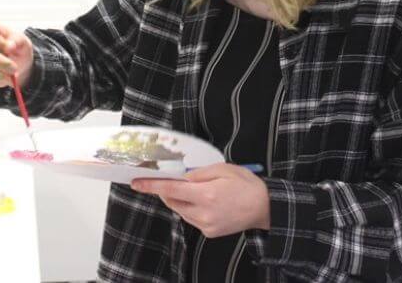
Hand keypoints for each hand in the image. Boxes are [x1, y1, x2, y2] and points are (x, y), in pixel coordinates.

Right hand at [0, 19, 33, 87]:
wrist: (18, 62)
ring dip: (0, 73)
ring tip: (12, 73)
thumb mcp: (22, 40)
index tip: (11, 48)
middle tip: (14, 68)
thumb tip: (11, 45)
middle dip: (1, 62)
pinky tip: (6, 76)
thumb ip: (17, 40)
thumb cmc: (17, 47)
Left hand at [131, 163, 269, 237]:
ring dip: (180, 199)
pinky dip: (190, 208)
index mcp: (207, 194)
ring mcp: (205, 225)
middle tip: (170, 180)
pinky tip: (205, 201)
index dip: (151, 186)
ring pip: (180, 210)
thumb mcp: (223, 169)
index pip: (171, 189)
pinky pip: (191, 218)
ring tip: (196, 190)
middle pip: (172, 201)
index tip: (136, 183)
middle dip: (167, 190)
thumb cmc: (245, 184)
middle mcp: (203, 213)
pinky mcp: (209, 232)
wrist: (264, 208)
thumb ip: (198, 174)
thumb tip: (179, 177)